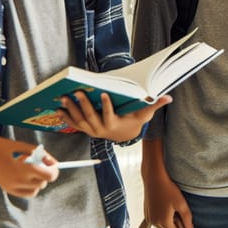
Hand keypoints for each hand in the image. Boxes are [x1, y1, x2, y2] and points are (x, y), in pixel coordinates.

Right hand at [0, 137, 58, 196]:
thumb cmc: (3, 146)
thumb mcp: (24, 146)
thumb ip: (41, 154)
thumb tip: (54, 162)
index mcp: (23, 169)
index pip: (48, 176)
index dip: (54, 170)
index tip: (53, 163)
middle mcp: (18, 181)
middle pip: (43, 183)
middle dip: (45, 173)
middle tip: (37, 161)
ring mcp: (12, 187)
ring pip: (36, 190)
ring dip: (38, 180)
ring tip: (28, 168)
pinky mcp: (8, 190)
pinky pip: (26, 193)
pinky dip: (31, 186)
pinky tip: (25, 175)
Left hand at [57, 92, 171, 141]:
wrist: (124, 134)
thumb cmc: (134, 121)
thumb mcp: (144, 114)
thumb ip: (155, 105)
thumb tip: (169, 97)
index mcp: (114, 125)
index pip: (109, 115)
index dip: (106, 106)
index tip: (103, 94)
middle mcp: (101, 130)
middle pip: (90, 117)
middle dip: (83, 105)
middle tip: (77, 92)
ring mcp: (92, 130)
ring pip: (79, 121)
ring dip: (71, 110)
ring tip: (64, 99)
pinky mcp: (86, 129)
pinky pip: (74, 124)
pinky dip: (65, 117)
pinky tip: (58, 109)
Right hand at [142, 170, 192, 227]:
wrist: (154, 178)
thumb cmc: (168, 189)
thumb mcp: (181, 203)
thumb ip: (187, 218)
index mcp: (163, 222)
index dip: (180, 226)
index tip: (181, 215)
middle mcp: (154, 223)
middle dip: (173, 223)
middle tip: (175, 209)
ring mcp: (149, 218)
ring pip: (161, 226)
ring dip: (166, 220)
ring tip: (168, 205)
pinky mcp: (146, 213)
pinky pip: (155, 220)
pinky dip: (159, 215)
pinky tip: (162, 204)